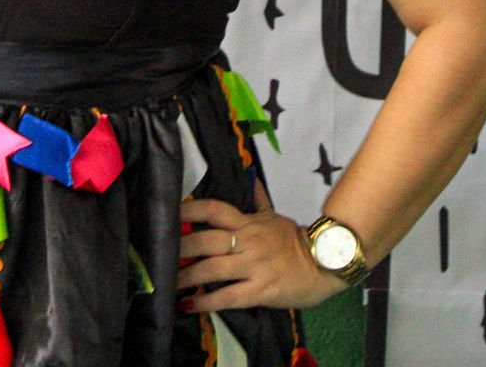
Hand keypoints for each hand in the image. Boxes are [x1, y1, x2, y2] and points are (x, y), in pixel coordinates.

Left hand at [175, 177, 351, 312]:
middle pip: (205, 240)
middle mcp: (248, 241)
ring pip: (212, 269)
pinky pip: (229, 296)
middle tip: (160, 254)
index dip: (189, 211)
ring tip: (169, 283)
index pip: (214, 210)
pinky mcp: (261, 290)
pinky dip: (206, 302)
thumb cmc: (295, 241)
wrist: (325, 264)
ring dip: (186, 277)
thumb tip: (251, 179)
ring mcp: (254, 266)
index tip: (168, 214)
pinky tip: (189, 305)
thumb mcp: (275, 217)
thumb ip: (259, 200)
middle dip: (180, 248)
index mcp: (248, 222)